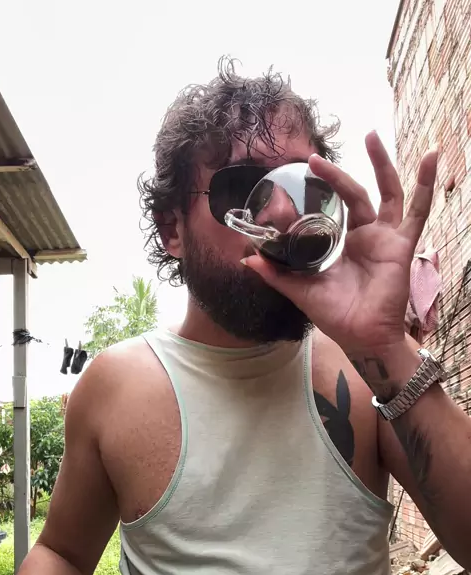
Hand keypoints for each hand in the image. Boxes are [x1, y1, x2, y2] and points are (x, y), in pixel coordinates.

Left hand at [242, 132, 437, 354]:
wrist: (360, 337)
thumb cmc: (337, 316)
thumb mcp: (300, 289)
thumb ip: (277, 272)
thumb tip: (246, 259)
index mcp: (347, 243)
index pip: (335, 208)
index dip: (321, 192)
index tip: (301, 175)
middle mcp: (368, 236)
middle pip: (357, 193)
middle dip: (338, 174)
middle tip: (315, 157)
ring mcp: (386, 238)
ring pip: (388, 192)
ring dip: (382, 163)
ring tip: (371, 135)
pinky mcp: (402, 245)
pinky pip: (418, 211)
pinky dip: (425, 184)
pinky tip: (429, 157)